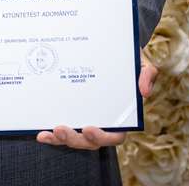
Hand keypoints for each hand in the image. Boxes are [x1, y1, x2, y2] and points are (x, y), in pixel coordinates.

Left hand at [36, 49, 157, 149]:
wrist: (111, 48)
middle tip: (61, 129)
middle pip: (90, 141)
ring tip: (48, 133)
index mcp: (121, 116)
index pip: (116, 136)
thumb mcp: (141, 63)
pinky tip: (41, 132)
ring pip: (75, 137)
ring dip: (61, 139)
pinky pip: (63, 127)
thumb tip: (144, 91)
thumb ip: (147, 75)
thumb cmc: (127, 59)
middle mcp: (103, 121)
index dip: (103, 137)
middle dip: (75, 139)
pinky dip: (53, 134)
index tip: (89, 128)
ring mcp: (86, 117)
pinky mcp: (73, 111)